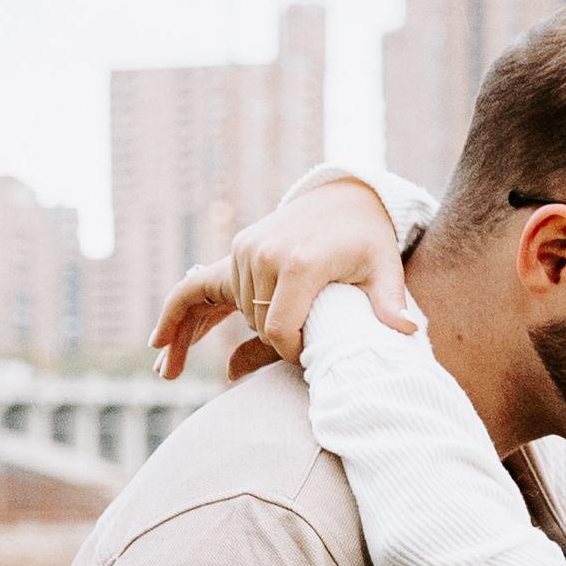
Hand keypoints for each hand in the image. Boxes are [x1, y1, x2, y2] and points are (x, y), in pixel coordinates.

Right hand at [148, 165, 418, 379]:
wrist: (345, 198)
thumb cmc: (369, 241)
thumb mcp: (384, 269)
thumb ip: (388, 303)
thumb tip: (407, 332)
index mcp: (300, 264)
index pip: (279, 331)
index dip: (291, 353)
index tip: (308, 360)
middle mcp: (265, 255)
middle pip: (256, 324)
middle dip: (268, 344)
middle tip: (281, 358)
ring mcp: (246, 251)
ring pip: (235, 313)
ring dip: (227, 334)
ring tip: (181, 368)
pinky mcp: (238, 251)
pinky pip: (197, 288)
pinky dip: (177, 316)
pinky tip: (159, 348)